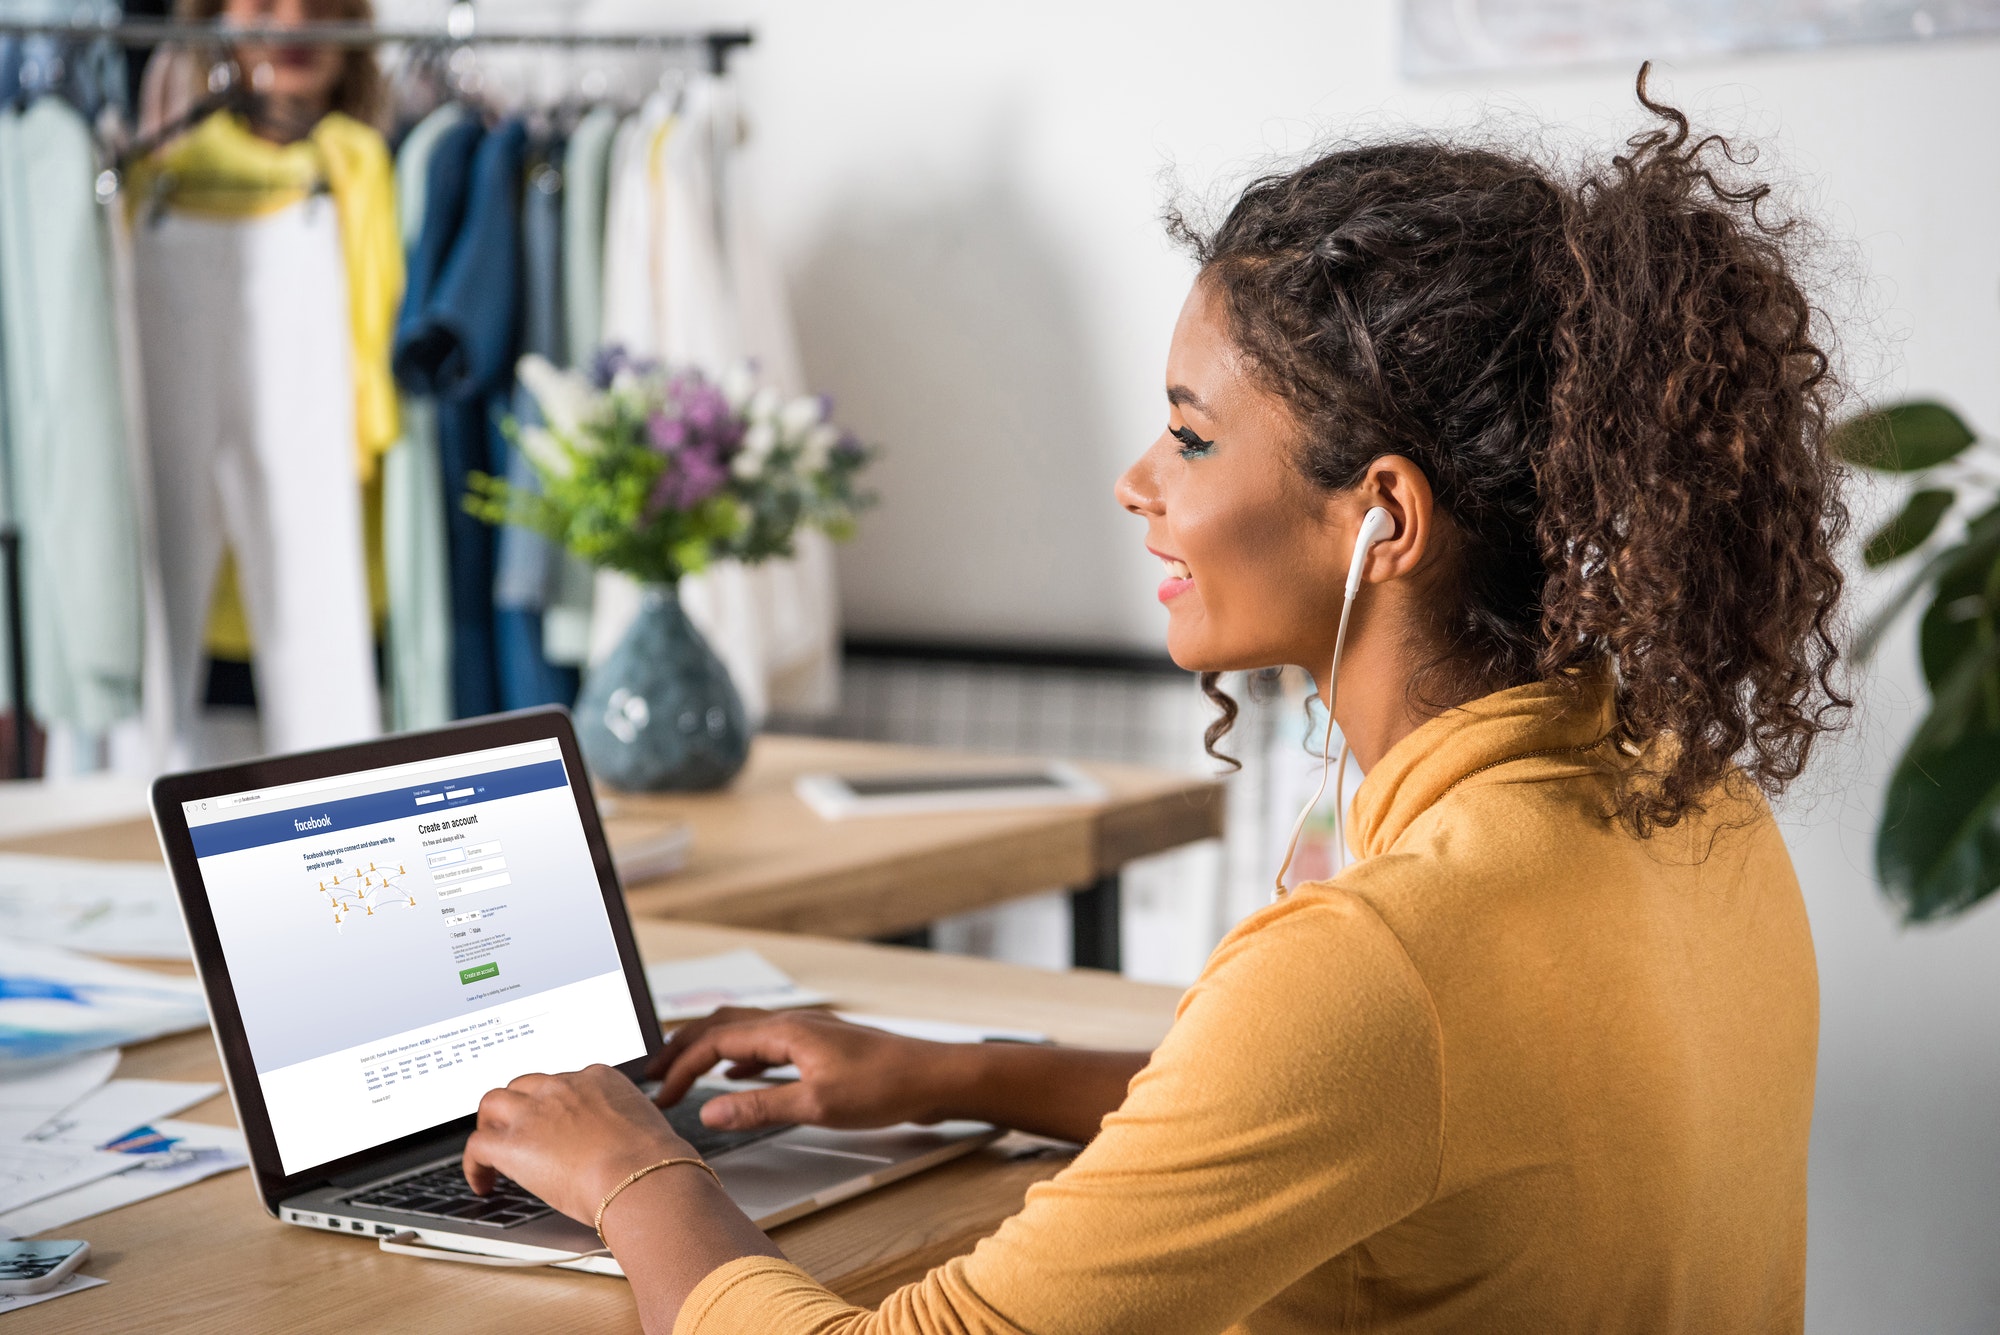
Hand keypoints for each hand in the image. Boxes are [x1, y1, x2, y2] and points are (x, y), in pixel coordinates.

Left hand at [463, 1065, 691, 1223]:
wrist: (642, 1177)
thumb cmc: (653, 1162)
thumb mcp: (645, 1125)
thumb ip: (624, 1124)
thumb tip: (624, 1141)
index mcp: (597, 1077)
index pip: (563, 1081)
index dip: (552, 1103)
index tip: (552, 1121)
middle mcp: (563, 1086)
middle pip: (524, 1085)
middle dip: (518, 1107)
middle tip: (517, 1131)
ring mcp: (535, 1111)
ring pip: (493, 1103)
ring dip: (490, 1124)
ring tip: (492, 1149)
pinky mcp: (513, 1143)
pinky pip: (477, 1145)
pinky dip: (474, 1164)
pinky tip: (482, 1182)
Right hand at [649, 1008, 958, 1131]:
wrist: (935, 1077)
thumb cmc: (887, 1086)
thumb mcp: (818, 1105)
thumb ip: (761, 1107)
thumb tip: (708, 1110)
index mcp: (787, 1031)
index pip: (715, 1041)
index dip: (681, 1067)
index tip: (660, 1095)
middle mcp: (793, 1023)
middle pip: (723, 1025)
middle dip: (683, 1047)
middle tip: (653, 1072)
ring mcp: (808, 1033)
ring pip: (744, 1031)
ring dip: (709, 1049)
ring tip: (683, 1069)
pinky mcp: (821, 1048)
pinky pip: (766, 1045)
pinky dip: (740, 1057)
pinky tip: (737, 1074)